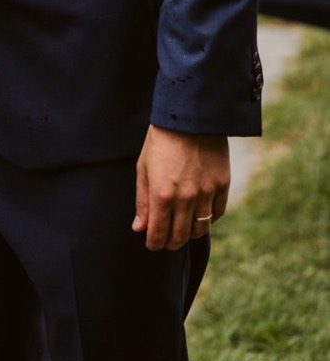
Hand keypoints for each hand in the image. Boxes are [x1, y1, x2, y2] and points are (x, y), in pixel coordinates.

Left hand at [133, 124, 229, 250]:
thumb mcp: (144, 167)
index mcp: (162, 194)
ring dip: (189, 234)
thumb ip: (142, 200)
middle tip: (166, 240)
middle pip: (180, 237)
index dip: (154, 243)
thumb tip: (139, 229)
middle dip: (170, 243)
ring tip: (182, 229)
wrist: (191, 116)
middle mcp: (185, 198)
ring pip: (199, 230)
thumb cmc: (161, 140)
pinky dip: (208, 219)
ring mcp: (206, 193)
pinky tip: (199, 214)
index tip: (152, 244)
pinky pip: (216, 214)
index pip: (158, 234)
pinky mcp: (222, 186)